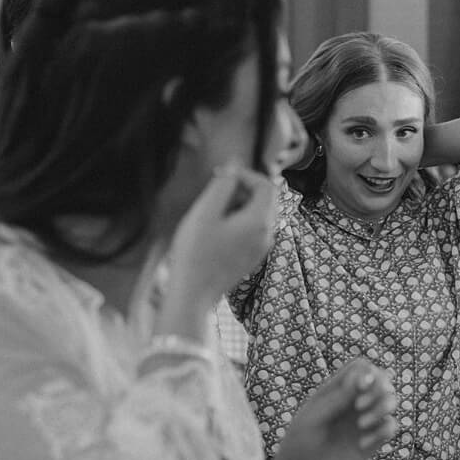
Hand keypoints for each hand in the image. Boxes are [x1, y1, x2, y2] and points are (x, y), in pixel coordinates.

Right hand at [165, 167, 279, 306]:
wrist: (192, 295)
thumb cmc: (195, 253)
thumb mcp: (205, 212)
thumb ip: (222, 185)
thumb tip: (235, 164)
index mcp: (260, 221)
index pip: (266, 185)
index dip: (246, 175)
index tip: (221, 177)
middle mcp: (267, 235)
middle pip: (266, 199)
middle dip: (242, 189)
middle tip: (215, 194)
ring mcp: (261, 248)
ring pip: (259, 214)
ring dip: (238, 205)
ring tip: (212, 213)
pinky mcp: (252, 258)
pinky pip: (253, 230)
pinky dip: (238, 221)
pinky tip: (215, 230)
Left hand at [275, 358, 398, 459]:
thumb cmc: (298, 447)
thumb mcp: (312, 419)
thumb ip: (337, 398)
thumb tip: (362, 378)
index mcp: (335, 392)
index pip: (361, 368)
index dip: (367, 372)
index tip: (359, 387)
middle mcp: (352, 403)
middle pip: (382, 380)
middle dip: (379, 388)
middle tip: (360, 407)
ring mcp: (364, 422)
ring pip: (391, 400)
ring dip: (383, 407)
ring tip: (363, 425)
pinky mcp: (372, 441)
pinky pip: (390, 426)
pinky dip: (382, 432)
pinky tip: (362, 444)